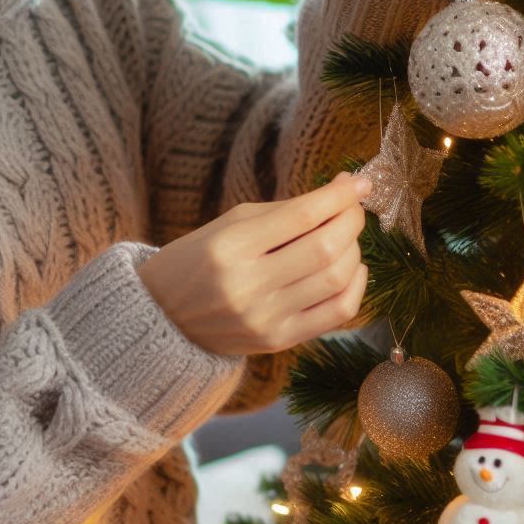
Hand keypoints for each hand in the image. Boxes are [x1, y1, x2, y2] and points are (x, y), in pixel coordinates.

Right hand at [136, 171, 372, 355]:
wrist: (163, 317)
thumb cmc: (199, 258)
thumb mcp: (230, 223)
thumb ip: (286, 211)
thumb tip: (344, 191)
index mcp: (231, 246)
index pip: (302, 216)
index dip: (339, 195)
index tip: (359, 182)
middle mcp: (248, 285)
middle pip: (325, 248)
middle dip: (351, 219)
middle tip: (353, 205)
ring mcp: (265, 318)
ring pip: (336, 279)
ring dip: (355, 249)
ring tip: (347, 234)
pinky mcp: (278, 341)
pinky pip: (337, 313)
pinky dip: (355, 285)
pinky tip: (351, 267)